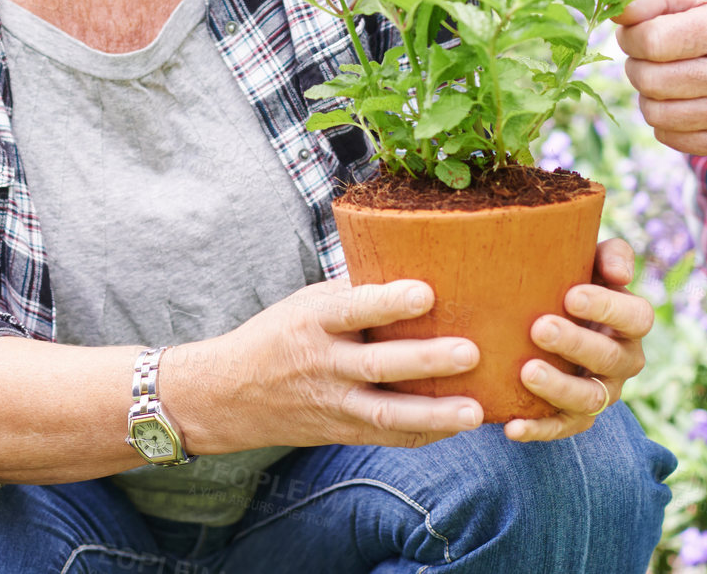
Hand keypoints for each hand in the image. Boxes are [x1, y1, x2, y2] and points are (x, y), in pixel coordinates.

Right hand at [161, 278, 483, 453]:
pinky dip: (425, 433)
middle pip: (377, 365)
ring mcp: (333, 403)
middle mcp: (323, 364)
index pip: (352, 309)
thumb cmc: (281, 334)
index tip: (425, 293)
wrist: (230, 393)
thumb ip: (354, 294)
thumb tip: (415, 268)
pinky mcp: (342, 432)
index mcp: (313, 321)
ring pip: (387, 414)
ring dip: (434, 414)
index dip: (388, 301)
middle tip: (470, 351)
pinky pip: (388, 437)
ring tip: (476, 411)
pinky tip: (459, 426)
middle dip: (425, 360)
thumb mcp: (307, 303)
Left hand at [505, 239, 653, 442]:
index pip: (636, 317)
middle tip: (539, 328)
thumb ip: (611, 255)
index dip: (607, 308)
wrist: (547, 314)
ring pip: (590, 399)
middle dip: (576, 344)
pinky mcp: (575, 418)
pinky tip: (511, 427)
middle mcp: (623, 361)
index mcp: (631, 323)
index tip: (571, 295)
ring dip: (559, 387)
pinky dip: (538, 430)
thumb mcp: (591, 261)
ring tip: (526, 371)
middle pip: (611, 358)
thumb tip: (619, 272)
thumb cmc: (570, 280)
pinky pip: (561, 428)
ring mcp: (601, 392)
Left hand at [615, 0, 706, 154]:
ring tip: (668, 75)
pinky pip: (668, 136)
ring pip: (653, 112)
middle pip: (648, 79)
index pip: (652, 41)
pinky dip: (664, 118)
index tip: (637, 32)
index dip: (631, 36)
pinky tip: (683, 98)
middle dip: (637, 63)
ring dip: (648, 92)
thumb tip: (613, 11)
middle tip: (653, 55)